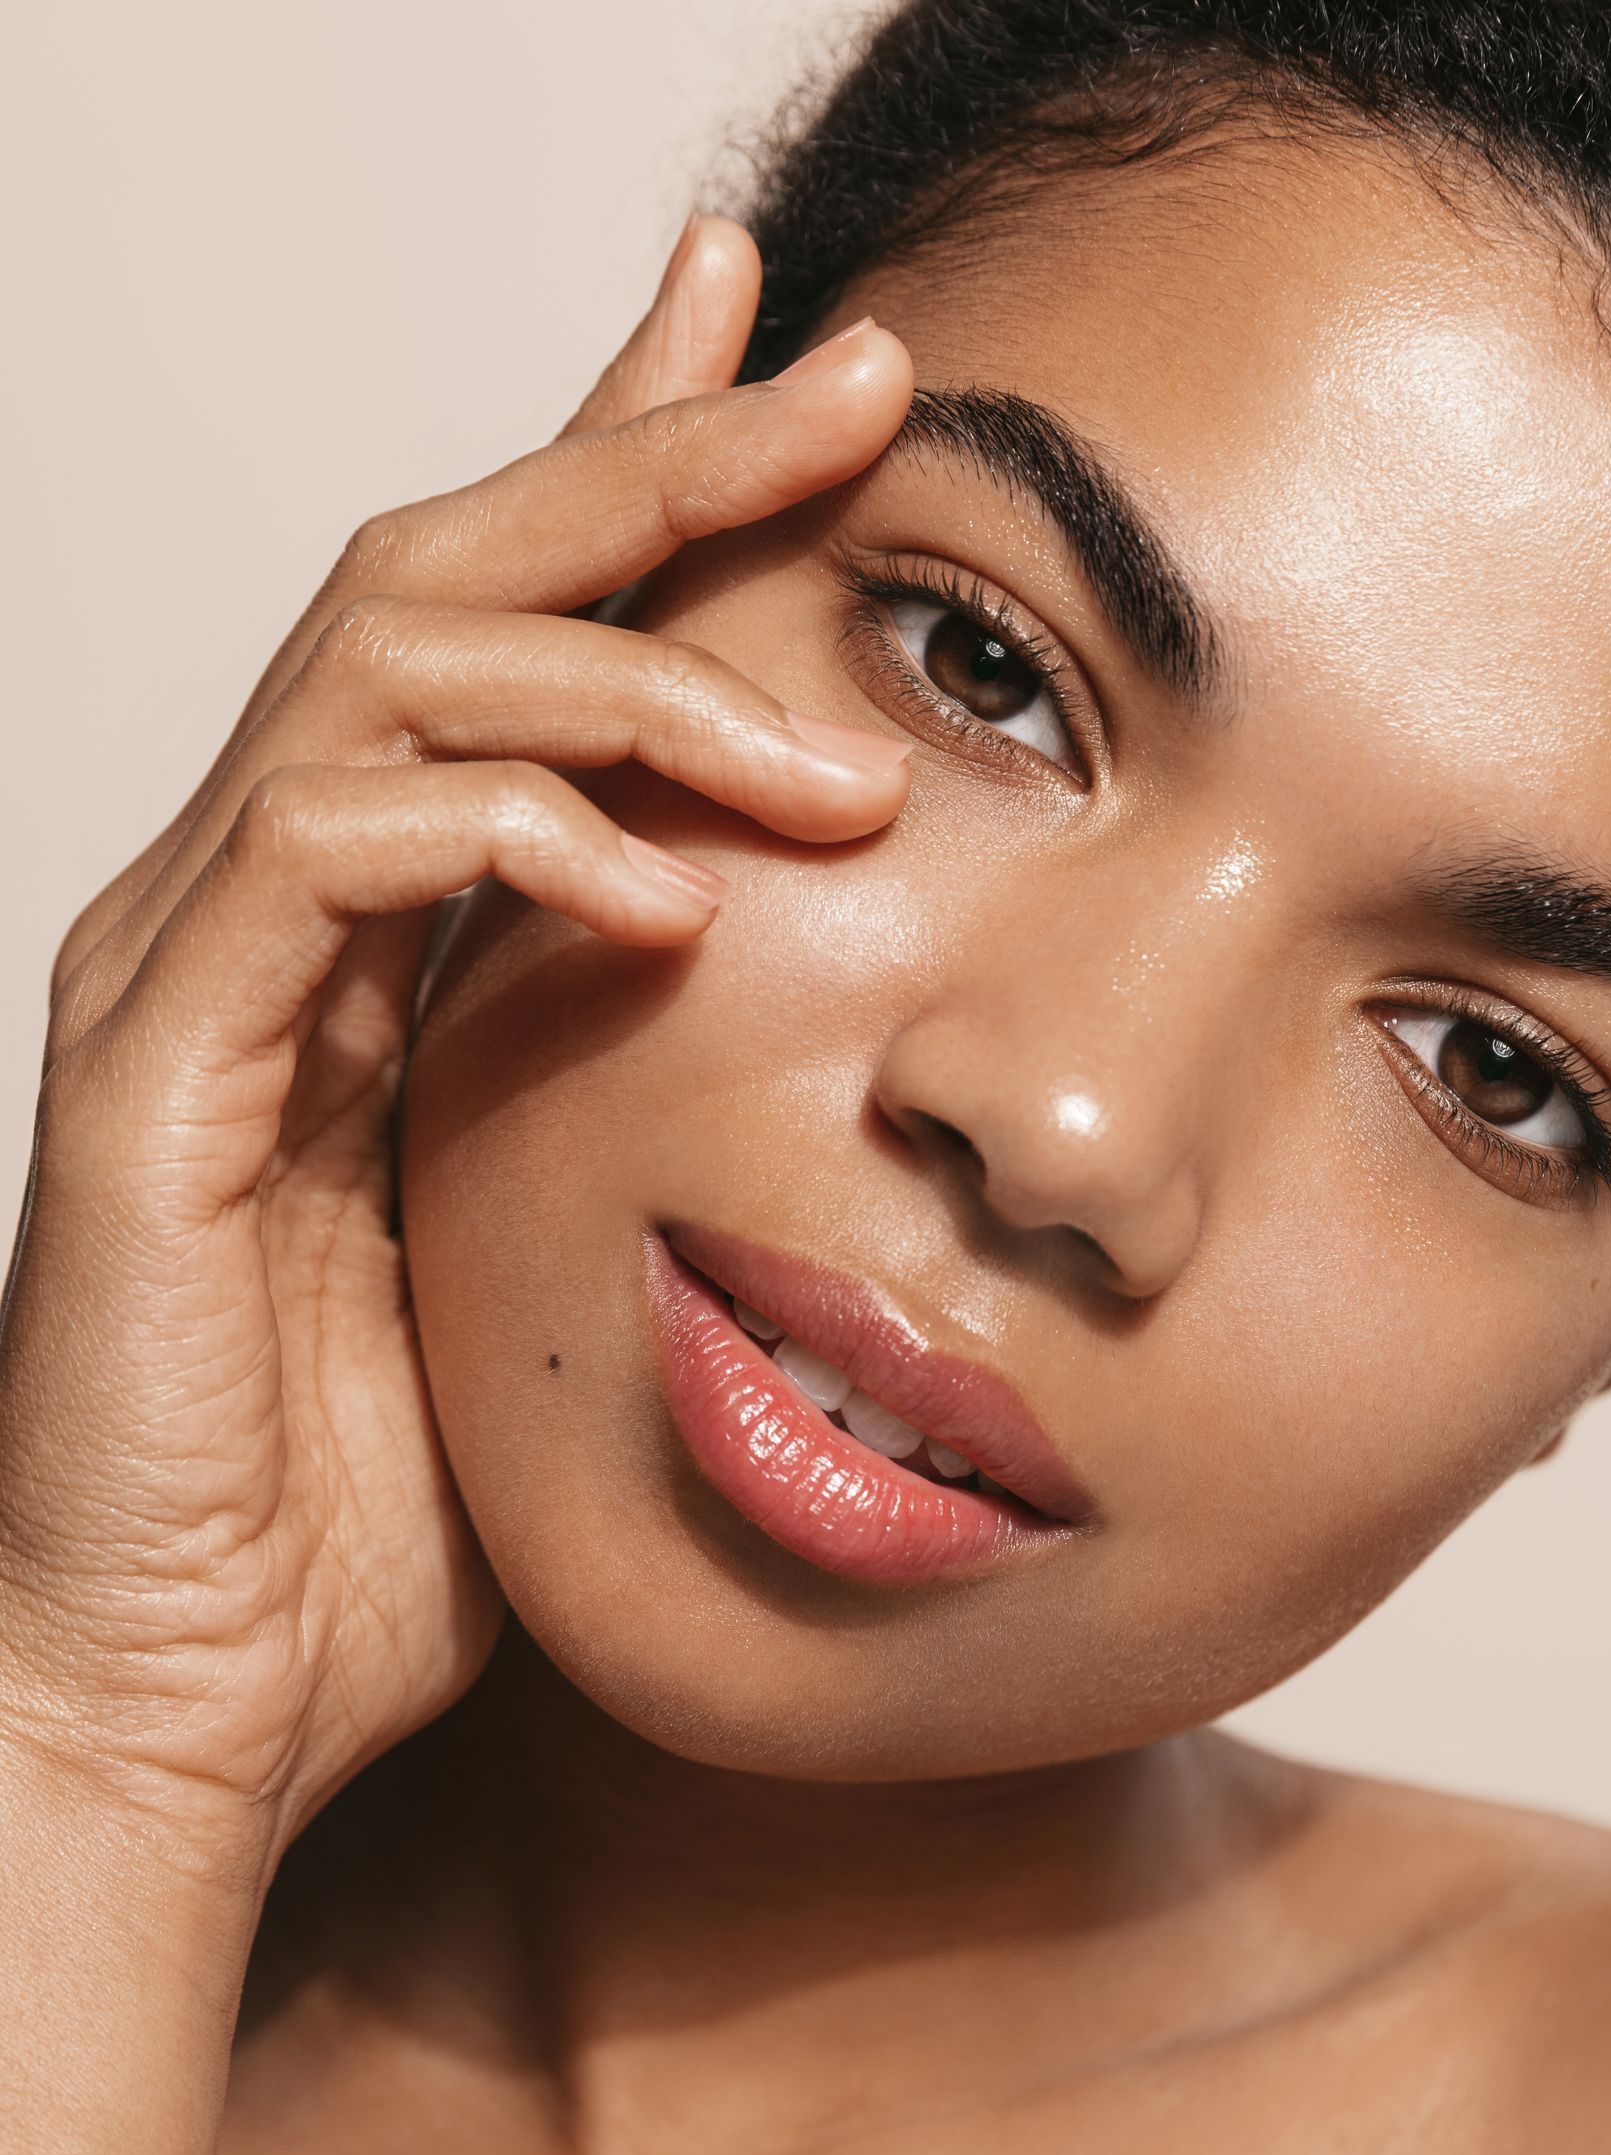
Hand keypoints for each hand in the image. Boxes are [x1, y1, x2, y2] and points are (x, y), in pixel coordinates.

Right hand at [1, 219, 912, 1913]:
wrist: (181, 1714)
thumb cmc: (369, 1526)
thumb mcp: (562, 1273)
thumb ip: (649, 1125)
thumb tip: (844, 1062)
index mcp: (362, 943)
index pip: (507, 644)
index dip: (647, 478)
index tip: (827, 386)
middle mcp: (256, 912)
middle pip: (445, 581)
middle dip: (654, 459)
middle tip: (860, 383)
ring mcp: (187, 978)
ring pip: (382, 678)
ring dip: (627, 676)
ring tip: (835, 757)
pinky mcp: (149, 1083)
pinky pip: (318, 868)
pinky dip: (503, 840)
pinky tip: (670, 896)